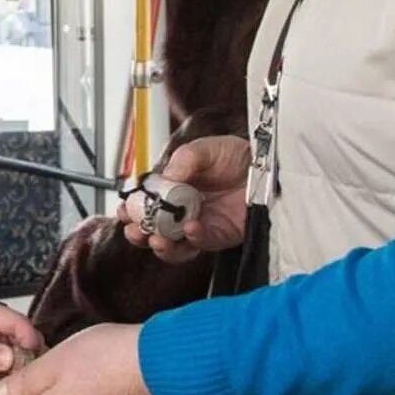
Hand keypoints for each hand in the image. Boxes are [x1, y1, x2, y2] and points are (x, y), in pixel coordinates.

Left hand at [0, 295, 45, 385]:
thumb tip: (8, 357)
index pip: (16, 320)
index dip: (28, 338)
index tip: (33, 355)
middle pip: (25, 336)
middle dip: (25, 357)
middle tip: (23, 375)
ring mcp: (3, 336)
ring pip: (25, 351)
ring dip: (22, 367)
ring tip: (14, 382)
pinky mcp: (6, 352)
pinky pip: (20, 362)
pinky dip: (17, 373)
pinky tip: (11, 384)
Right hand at [121, 135, 250, 262]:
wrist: (270, 168)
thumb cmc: (239, 156)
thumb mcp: (205, 149)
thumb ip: (183, 161)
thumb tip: (164, 179)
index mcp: (174, 189)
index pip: (145, 205)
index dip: (132, 211)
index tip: (124, 212)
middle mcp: (183, 210)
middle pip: (153, 229)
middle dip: (139, 233)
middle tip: (135, 230)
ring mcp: (199, 225)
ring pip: (173, 245)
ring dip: (160, 245)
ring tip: (156, 238)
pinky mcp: (218, 237)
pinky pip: (200, 244)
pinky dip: (191, 239)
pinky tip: (190, 228)